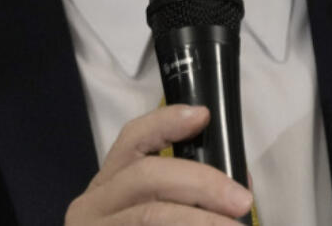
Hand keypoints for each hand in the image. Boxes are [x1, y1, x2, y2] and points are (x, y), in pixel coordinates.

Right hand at [65, 104, 253, 224]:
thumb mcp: (156, 215)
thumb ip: (188, 197)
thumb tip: (239, 182)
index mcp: (106, 188)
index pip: (131, 141)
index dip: (166, 123)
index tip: (204, 116)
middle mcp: (90, 207)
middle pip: (146, 175)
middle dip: (200, 181)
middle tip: (242, 200)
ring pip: (150, 215)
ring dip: (200, 221)